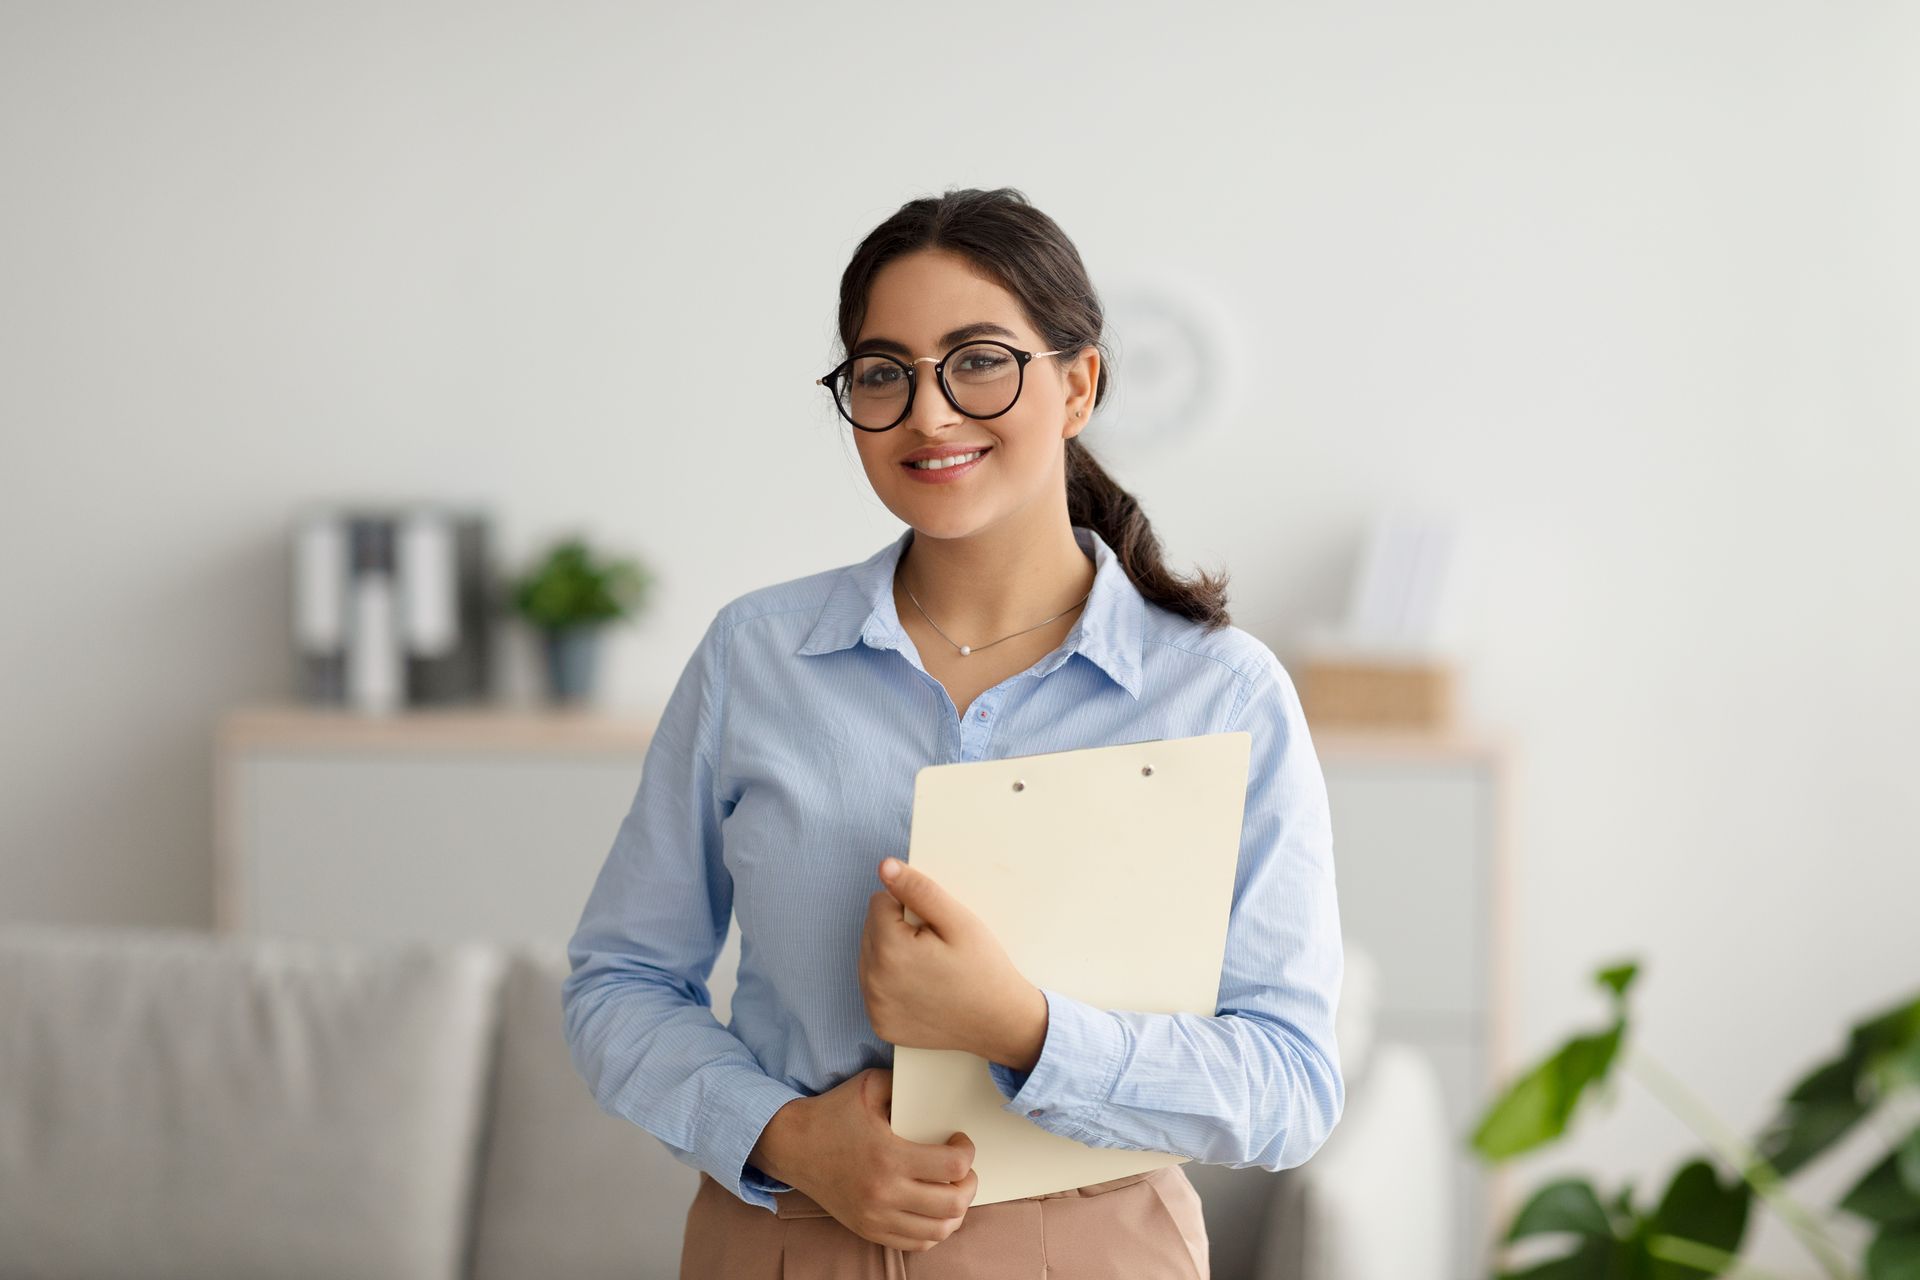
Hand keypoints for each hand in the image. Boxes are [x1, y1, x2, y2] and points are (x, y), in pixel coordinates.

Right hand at [782, 1067, 977, 1251]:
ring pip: (938, 1231)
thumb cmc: (832, 1113)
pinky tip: (932, 1209)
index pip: (952, 1166)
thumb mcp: (869, 1086)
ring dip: (955, 1211)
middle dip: (969, 1184)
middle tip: (964, 1169)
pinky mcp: (868, 1229)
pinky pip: (915, 1244)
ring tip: (952, 1190)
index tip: (960, 1142)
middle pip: (953, 1204)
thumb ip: (904, 1084)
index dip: (966, 1152)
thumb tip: (934, 1090)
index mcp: (888, 1156)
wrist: (791, 1145)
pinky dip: (933, 1230)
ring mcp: (876, 1217)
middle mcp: (884, 1193)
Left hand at [860, 856, 1045, 1062]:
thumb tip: (885, 866)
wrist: (1000, 1023)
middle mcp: (874, 982)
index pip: (879, 902)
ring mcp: (875, 1007)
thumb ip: (919, 890)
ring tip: (929, 967)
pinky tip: (920, 988)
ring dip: (892, 954)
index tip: (934, 929)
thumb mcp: (959, 921)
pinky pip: (874, 987)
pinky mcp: (880, 1023)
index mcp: (890, 951)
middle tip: (935, 948)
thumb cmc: (983, 969)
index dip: (909, 907)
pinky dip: (891, 982)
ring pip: (869, 957)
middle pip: (871, 929)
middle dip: (897, 930)